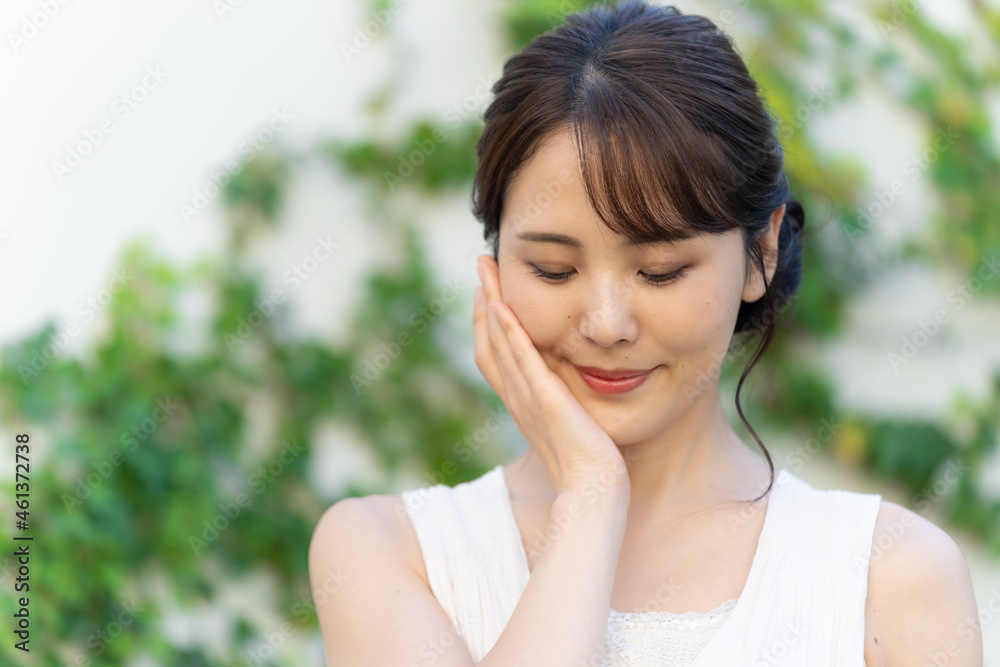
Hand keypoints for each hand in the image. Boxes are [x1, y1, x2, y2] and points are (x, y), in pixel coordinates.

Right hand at [473, 254, 628, 498]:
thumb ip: (566, 405)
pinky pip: (522, 358)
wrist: (595, 491)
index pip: (495, 357)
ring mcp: (528, 398)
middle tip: (482, 267)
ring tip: (486, 270)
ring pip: (498, 344)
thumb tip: (575, 387)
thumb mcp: (573, 426)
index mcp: (523, 404)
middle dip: (484, 302)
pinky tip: (503, 304)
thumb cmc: (591, 466)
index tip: (491, 293)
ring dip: (490, 304)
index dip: (489, 323)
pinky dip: (509, 330)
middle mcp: (517, 398)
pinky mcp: (545, 399)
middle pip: (488, 343)